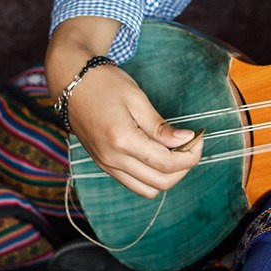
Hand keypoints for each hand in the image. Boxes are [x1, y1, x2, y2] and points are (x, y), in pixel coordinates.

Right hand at [64, 64, 203, 199]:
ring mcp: (105, 164)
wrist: (71, 81)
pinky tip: (157, 154)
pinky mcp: (103, 164)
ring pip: (147, 189)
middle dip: (183, 167)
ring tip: (175, 152)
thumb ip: (160, 126)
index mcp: (122, 140)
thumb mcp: (137, 99)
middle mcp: (112, 159)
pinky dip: (150, 175)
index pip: (166, 163)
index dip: (190, 155)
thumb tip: (186, 141)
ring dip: (167, 176)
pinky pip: (132, 183)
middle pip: (160, 183)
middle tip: (191, 145)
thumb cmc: (104, 83)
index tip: (199, 138)